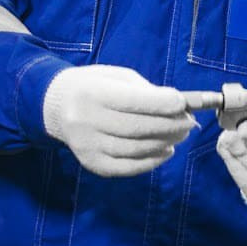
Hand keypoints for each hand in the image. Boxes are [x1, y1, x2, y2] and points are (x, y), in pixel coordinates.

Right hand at [42, 64, 203, 175]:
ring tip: (180, 135)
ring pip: (134, 149)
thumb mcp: (117, 78)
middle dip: (169, 126)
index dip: (162, 104)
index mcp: (92, 93)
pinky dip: (151, 161)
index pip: (132, 102)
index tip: (184, 104)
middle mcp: (85, 121)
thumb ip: (146, 91)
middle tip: (189, 123)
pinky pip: (126, 167)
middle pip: (136, 128)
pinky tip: (166, 151)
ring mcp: (87, 145)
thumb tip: (179, 106)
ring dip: (164, 143)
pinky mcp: (91, 163)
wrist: (57, 106)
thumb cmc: (96, 87)